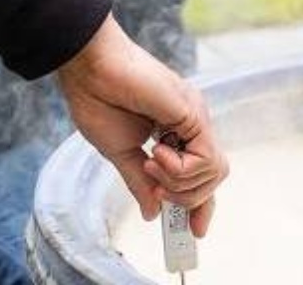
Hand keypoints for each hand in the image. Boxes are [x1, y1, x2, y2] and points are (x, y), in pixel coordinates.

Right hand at [55, 16, 227, 235]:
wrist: (90, 70)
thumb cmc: (99, 101)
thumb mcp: (119, 152)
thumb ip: (140, 181)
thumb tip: (151, 213)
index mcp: (176, 132)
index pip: (202, 174)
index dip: (201, 205)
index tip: (195, 232)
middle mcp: (192, 124)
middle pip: (213, 177)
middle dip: (185, 197)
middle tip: (154, 185)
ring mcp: (195, 117)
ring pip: (213, 172)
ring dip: (179, 183)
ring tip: (150, 163)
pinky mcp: (192, 112)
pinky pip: (204, 159)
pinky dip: (179, 169)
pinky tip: (155, 153)